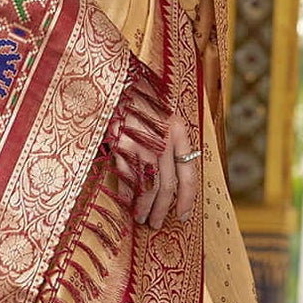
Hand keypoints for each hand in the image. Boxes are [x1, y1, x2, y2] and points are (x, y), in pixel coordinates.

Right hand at [103, 66, 200, 229]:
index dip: (187, 199)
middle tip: (157, 224)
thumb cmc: (137, 97)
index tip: (184, 216)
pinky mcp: (121, 145)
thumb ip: (168, 142)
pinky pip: (128, 177)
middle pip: (167, 185)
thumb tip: (168, 177)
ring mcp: (142, 144)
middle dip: (163, 209)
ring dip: (145, 207)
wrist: (114, 79)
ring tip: (142, 219)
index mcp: (178, 132)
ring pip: (148, 186)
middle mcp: (164, 140)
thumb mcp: (161, 115)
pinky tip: (128, 203)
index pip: (188, 174)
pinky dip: (128, 193)